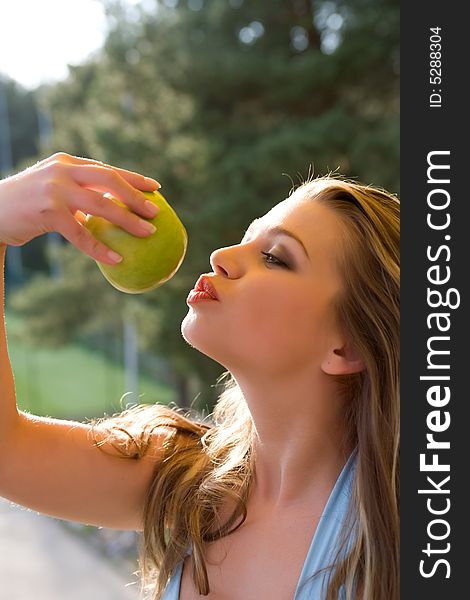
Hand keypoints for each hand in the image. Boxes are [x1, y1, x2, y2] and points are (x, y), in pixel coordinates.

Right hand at [0, 152, 160, 263]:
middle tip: (156, 213)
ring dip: (128, 221)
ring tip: (147, 233)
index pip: (107, 169)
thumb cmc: (27, 205)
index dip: (134, 178)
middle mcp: (63, 171)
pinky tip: (116, 259)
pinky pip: (81, 233)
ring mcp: (55, 189)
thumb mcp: (53, 191)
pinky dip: (100, 248)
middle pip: (109, 180)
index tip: (156, 187)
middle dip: (136, 196)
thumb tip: (112, 211)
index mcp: (68, 163)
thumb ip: (78, 194)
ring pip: (101, 205)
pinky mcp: (47, 211)